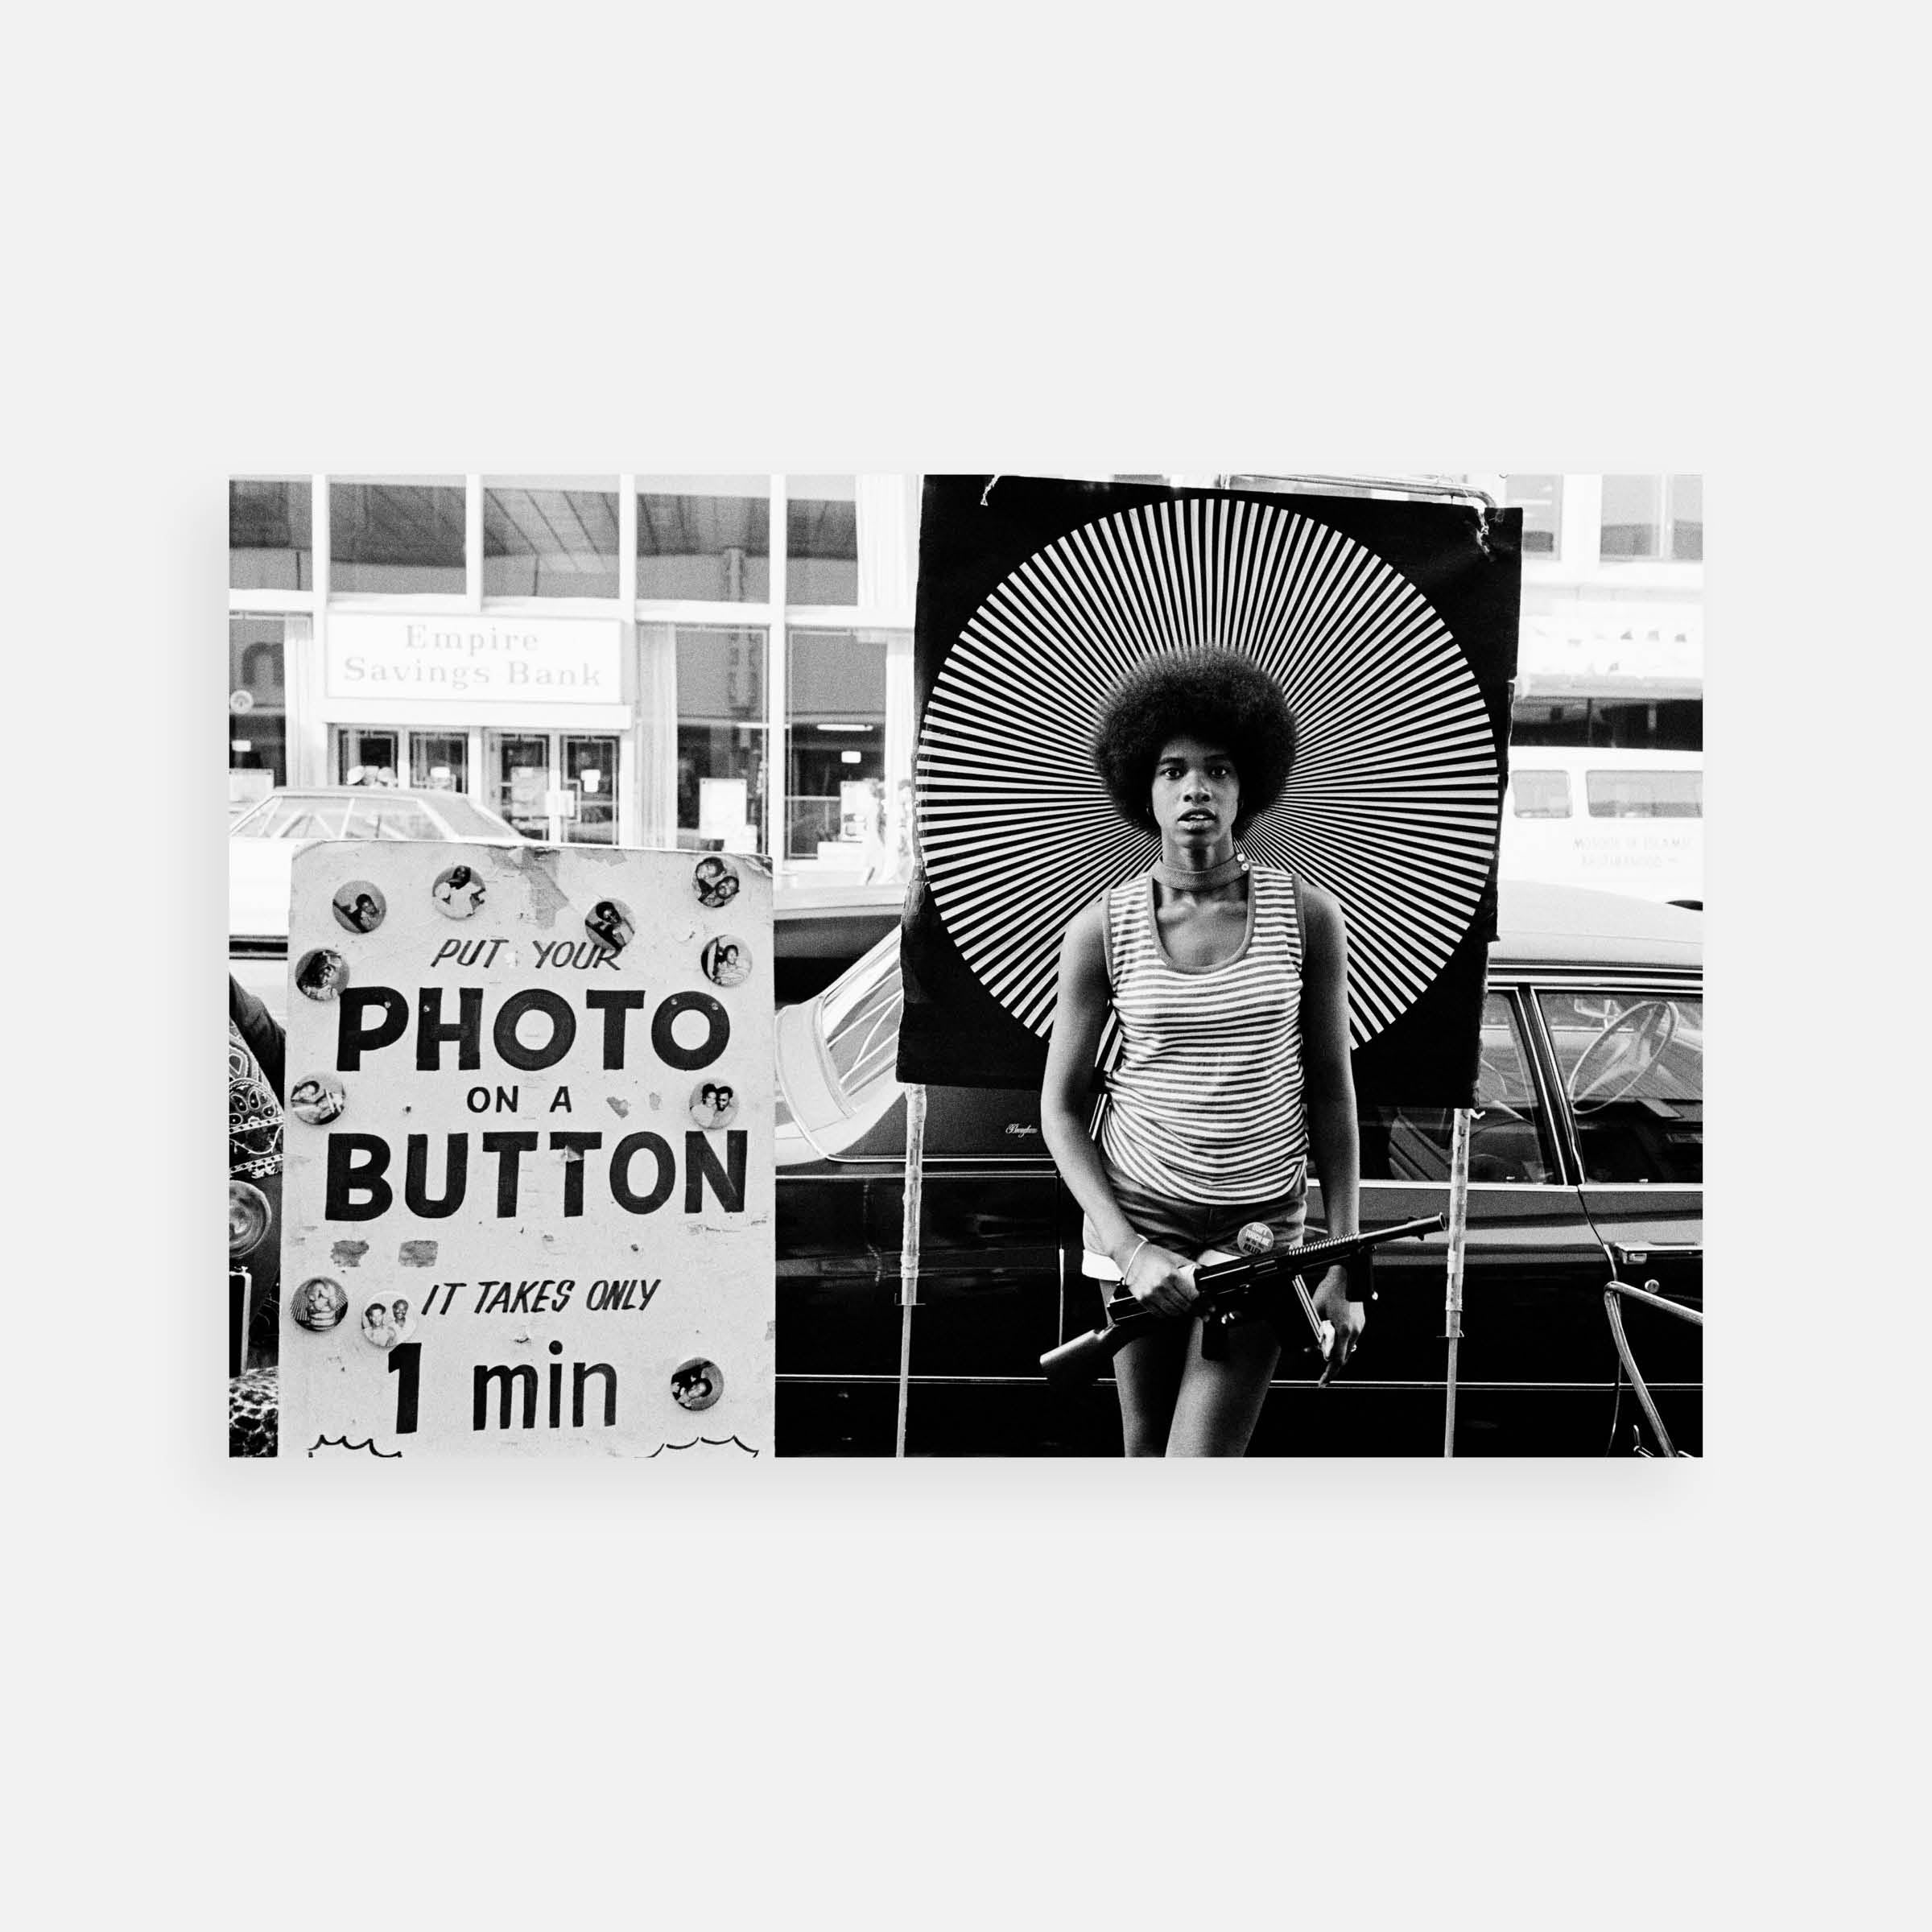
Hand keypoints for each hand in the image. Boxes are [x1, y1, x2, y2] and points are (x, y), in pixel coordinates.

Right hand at [1120, 1240, 1198, 1318]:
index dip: (1203, 1304)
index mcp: (1171, 1274)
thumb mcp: (1175, 1257)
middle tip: (1204, 1314)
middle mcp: (1161, 1286)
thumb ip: (1190, 1266)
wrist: (1130, 1255)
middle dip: (1197, 1311)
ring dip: (1183, 1313)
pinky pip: (1159, 1313)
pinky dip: (1168, 1314)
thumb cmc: (1152, 1255)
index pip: (1192, 1295)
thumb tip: (1203, 1273)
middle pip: (1184, 1306)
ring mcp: (1151, 1294)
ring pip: (1173, 1312)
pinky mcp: (1143, 1299)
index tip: (1209, 1307)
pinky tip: (1173, 1311)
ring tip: (1189, 1312)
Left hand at [1311, 1264, 1363, 1383]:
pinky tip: (1333, 1339)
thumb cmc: (1330, 1289)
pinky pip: (1352, 1338)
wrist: (1347, 1273)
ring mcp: (1360, 1326)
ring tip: (1325, 1352)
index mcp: (1344, 1330)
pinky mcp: (1361, 1321)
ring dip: (1338, 1352)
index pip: (1338, 1360)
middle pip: (1344, 1357)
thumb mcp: (1315, 1310)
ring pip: (1349, 1348)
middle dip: (1332, 1364)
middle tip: (1322, 1373)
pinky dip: (1343, 1343)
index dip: (1329, 1373)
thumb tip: (1309, 1348)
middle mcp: (1355, 1330)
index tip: (1322, 1382)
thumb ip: (1312, 1331)